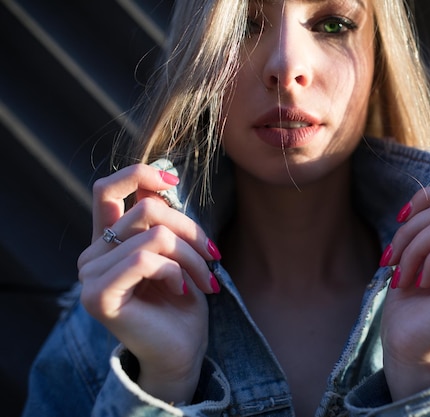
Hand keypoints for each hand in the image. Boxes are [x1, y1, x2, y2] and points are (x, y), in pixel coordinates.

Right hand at [77, 164, 220, 403]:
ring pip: (154, 235)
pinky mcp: (98, 295)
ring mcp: (90, 276)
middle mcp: (92, 255)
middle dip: (191, 231)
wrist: (182, 351)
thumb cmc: (182, 302)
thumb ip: (162, 220)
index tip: (173, 180)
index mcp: (108, 241)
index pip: (106, 189)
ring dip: (191, 256)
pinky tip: (183, 291)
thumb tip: (163, 179)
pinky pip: (144, 259)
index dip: (139, 174)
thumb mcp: (177, 252)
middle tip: (212, 258)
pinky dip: (175, 271)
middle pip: (147, 209)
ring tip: (205, 280)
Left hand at [379, 185, 429, 398]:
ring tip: (402, 275)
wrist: (405, 345)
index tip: (399, 220)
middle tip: (392, 261)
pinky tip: (421, 283)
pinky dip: (429, 260)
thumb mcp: (420, 250)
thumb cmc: (410, 301)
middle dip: (410, 230)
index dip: (425, 198)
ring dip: (413, 247)